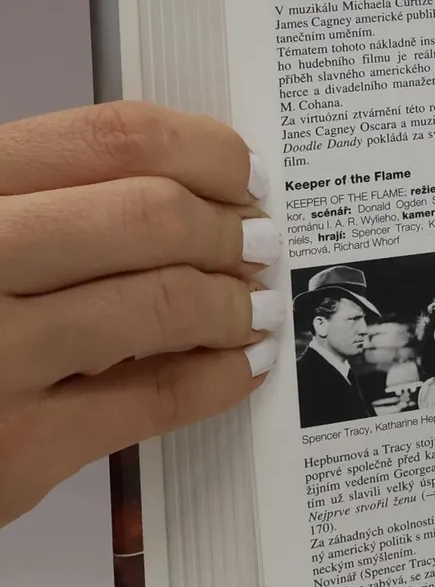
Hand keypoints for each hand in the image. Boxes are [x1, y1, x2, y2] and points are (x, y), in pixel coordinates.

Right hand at [0, 102, 279, 528]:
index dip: (206, 152)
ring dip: (233, 303)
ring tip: (254, 307)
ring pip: (161, 302)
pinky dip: (220, 377)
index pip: (111, 138)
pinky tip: (240, 366)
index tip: (245, 175)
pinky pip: (155, 396)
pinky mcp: (16, 447)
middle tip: (258, 244)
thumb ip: (47, 201)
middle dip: (228, 229)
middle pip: (150, 216)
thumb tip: (191, 187)